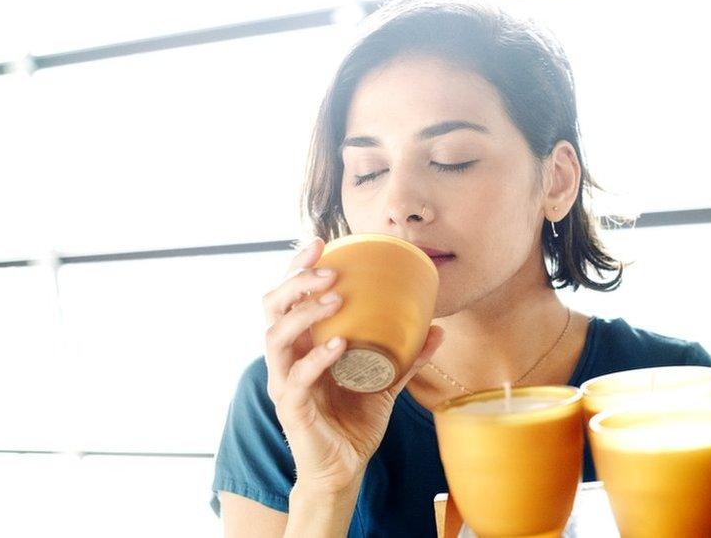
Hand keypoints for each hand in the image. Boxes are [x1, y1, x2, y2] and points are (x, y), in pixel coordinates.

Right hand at [261, 237, 444, 494]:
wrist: (345, 468)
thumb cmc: (355, 420)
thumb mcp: (385, 382)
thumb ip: (407, 357)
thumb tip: (438, 329)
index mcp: (302, 344)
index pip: (289, 297)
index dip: (298, 267)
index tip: (320, 241)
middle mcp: (287, 358)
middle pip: (272, 308)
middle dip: (296, 281)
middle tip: (329, 268)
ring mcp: (284, 383)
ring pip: (276, 337)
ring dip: (304, 313)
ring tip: (334, 297)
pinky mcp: (292, 409)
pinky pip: (298, 378)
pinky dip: (317, 358)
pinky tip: (339, 344)